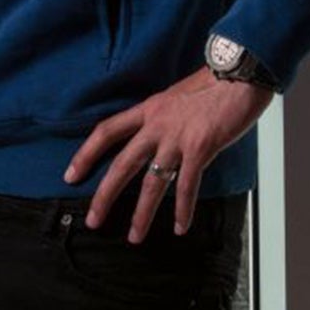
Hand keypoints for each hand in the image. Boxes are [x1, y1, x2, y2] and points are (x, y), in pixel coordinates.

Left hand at [64, 67, 273, 241]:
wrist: (239, 73)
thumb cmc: (213, 84)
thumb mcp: (175, 97)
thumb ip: (162, 118)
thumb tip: (156, 139)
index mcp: (148, 109)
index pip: (107, 131)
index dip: (86, 154)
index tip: (71, 175)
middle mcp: (157, 124)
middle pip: (122, 164)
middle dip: (105, 195)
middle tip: (93, 219)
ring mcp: (177, 137)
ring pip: (152, 182)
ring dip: (142, 213)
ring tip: (135, 236)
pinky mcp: (200, 148)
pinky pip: (187, 185)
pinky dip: (183, 209)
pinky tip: (180, 227)